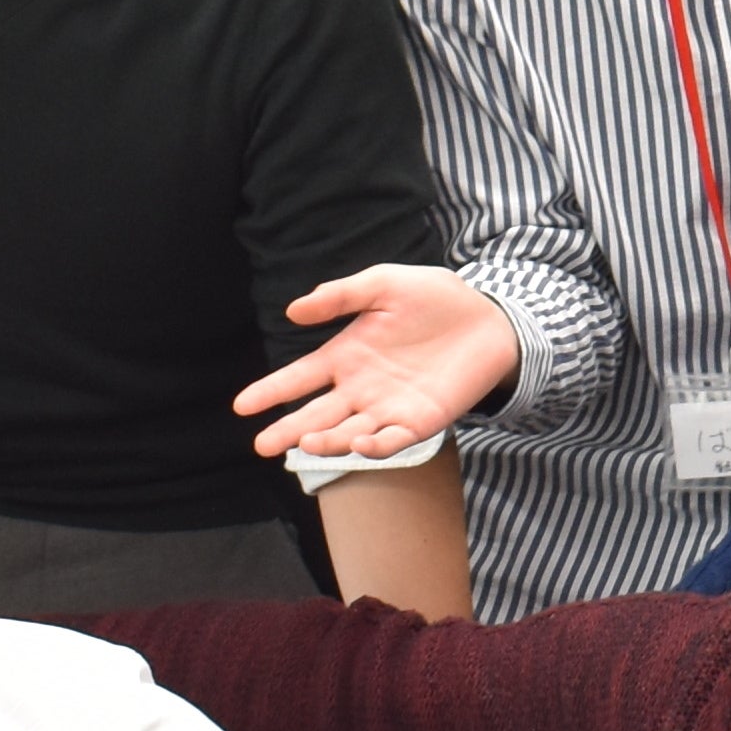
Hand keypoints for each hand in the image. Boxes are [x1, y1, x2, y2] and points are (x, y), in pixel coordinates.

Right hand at [238, 267, 519, 462]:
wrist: (489, 316)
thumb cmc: (434, 297)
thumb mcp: (384, 284)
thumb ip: (342, 295)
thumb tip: (293, 310)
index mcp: (345, 355)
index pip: (299, 378)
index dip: (270, 391)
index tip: (241, 406)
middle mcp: (360, 387)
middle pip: (316, 414)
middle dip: (288, 430)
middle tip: (262, 445)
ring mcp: (388, 407)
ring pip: (348, 432)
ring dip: (328, 441)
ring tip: (306, 444)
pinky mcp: (420, 420)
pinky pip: (393, 439)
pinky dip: (375, 445)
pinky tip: (359, 443)